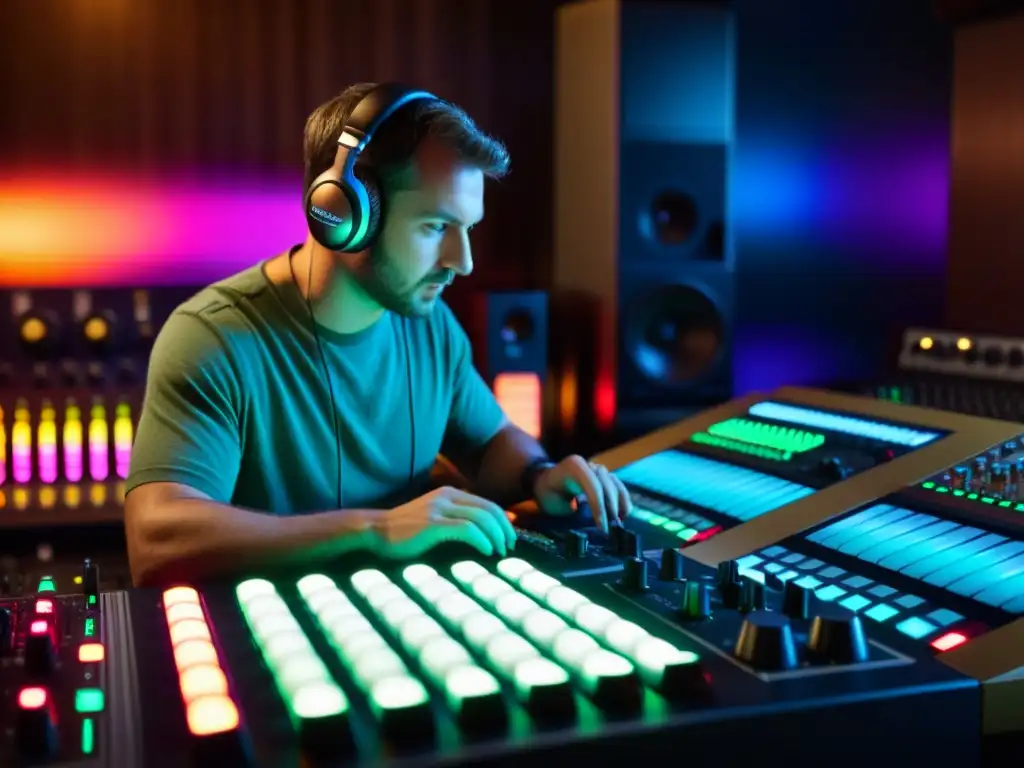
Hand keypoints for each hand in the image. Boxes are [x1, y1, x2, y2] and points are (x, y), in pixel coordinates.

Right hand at [371, 486, 516, 558]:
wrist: (376, 532)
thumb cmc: (405, 532)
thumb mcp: (435, 519)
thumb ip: (456, 520)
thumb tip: (485, 534)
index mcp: (450, 493)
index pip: (488, 504)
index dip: (503, 521)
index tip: (509, 539)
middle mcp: (447, 496)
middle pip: (489, 509)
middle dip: (504, 529)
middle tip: (509, 547)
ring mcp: (439, 509)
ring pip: (481, 518)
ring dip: (496, 536)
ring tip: (500, 551)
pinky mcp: (433, 524)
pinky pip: (467, 529)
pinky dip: (482, 540)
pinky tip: (487, 551)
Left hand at [532, 456, 631, 532]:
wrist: (547, 481)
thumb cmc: (549, 493)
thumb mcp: (552, 501)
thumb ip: (568, 506)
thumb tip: (583, 510)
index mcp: (575, 466)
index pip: (593, 487)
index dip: (600, 507)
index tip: (602, 527)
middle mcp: (590, 465)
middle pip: (607, 486)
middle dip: (611, 508)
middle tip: (612, 529)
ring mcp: (599, 469)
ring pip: (615, 485)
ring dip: (620, 504)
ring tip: (620, 523)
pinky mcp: (605, 476)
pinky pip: (618, 486)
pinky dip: (623, 500)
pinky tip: (624, 514)